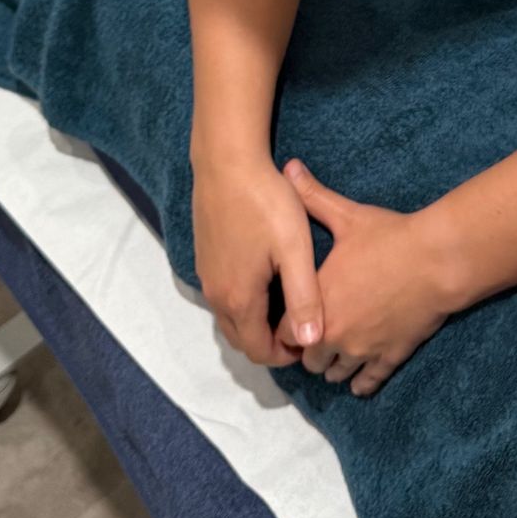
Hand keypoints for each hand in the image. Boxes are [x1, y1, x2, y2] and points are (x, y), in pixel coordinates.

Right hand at [192, 150, 324, 367]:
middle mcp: (216, 294)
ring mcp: (206, 276)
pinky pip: (223, 297)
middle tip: (301, 328)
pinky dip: (243, 304)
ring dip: (255, 323)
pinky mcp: (205, 258)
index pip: (258, 351)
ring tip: (287, 307)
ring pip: (230, 318)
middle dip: (269, 344)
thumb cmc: (266, 203)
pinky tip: (266, 281)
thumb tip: (312, 342)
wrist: (227, 162)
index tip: (311, 341)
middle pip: (240, 339)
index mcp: (239, 298)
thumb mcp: (294, 250)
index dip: (285, 355)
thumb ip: (304, 298)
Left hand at [274, 160, 449, 396]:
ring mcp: (363, 350)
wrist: (438, 261)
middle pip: (308, 360)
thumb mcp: (347, 216)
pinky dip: (361, 383)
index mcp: (317, 302)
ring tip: (334, 356)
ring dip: (332, 367)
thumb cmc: (390, 237)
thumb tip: (289, 167)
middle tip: (313, 337)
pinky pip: (368, 383)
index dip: (285, 326)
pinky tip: (358, 382)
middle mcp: (335, 334)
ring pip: (335, 374)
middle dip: (308, 349)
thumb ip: (312, 196)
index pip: (283, 332)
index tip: (290, 318)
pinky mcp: (389, 357)